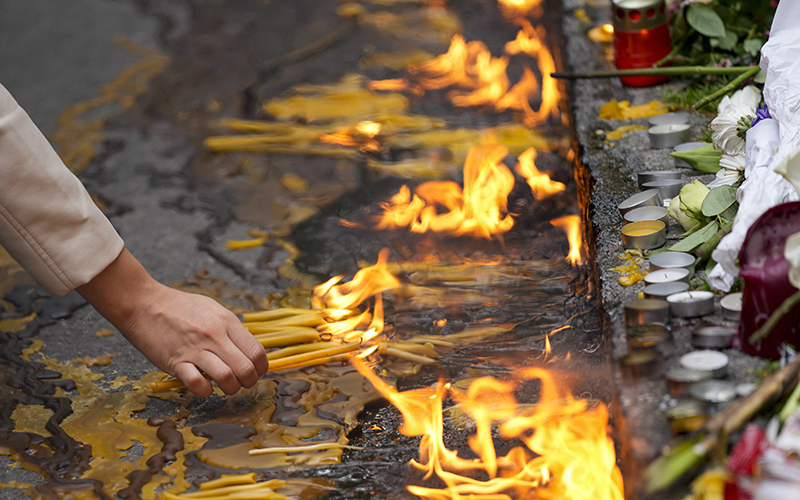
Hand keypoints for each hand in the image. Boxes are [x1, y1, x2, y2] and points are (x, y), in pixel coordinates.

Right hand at [76, 249, 268, 395]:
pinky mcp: (176, 362)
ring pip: (227, 378)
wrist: (144, 303)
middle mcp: (214, 336)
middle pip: (246, 368)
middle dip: (249, 382)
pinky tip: (204, 387)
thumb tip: (247, 347)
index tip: (257, 372)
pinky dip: (205, 391)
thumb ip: (231, 328)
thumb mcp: (213, 309)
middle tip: (243, 383)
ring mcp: (195, 349)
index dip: (261, 367)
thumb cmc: (179, 306)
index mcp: (226, 322)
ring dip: (230, 389)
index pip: (257, 351)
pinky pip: (198, 384)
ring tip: (226, 387)